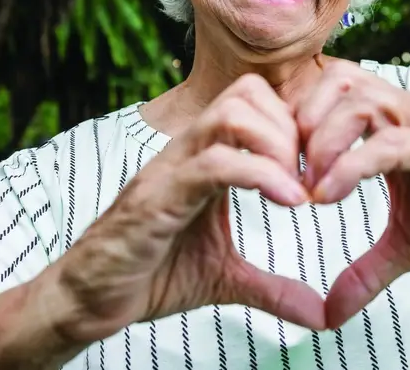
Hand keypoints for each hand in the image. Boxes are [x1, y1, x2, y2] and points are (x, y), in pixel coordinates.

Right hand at [54, 74, 325, 344]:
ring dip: (278, 145)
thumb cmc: (151, 275)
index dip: (296, 124)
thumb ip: (274, 288)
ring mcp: (171, 169)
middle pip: (248, 92)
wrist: (87, 301)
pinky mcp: (157, 198)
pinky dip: (260, 174)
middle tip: (313, 177)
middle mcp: (188, 151)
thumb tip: (322, 316)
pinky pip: (212, 163)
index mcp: (207, 157)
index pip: (257, 99)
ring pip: (231, 114)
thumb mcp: (226, 279)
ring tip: (299, 190)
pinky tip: (289, 202)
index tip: (319, 169)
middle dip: (292, 128)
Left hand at [296, 61, 409, 328]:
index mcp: (395, 121)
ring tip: (306, 187)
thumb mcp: (409, 245)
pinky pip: (391, 143)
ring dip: (321, 141)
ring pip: (361, 101)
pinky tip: (328, 197)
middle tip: (283, 171)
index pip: (333, 88)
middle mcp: (409, 111)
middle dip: (300, 121)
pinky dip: (352, 165)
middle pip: (338, 79)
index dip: (297, 118)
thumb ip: (367, 269)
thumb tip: (329, 313)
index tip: (277, 164)